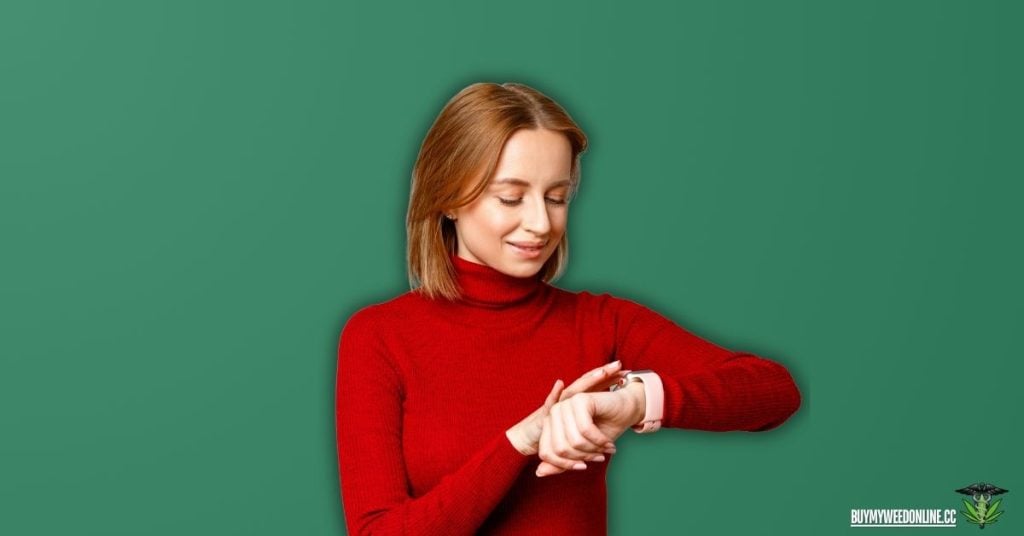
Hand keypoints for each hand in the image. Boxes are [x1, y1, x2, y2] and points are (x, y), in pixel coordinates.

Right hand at [506, 361, 626, 456]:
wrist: (529, 438)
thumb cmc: (557, 437)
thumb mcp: (580, 437)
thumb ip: (591, 438)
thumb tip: (609, 440)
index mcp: (577, 404)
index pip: (595, 387)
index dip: (609, 378)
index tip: (626, 370)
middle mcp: (567, 401)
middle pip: (587, 383)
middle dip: (603, 373)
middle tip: (619, 364)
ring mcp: (556, 405)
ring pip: (573, 390)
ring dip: (587, 380)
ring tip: (601, 372)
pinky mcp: (544, 413)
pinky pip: (550, 403)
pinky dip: (554, 394)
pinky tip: (560, 385)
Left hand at [535, 380, 644, 476]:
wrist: (626, 411)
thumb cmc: (603, 430)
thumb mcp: (581, 451)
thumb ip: (560, 462)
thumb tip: (539, 472)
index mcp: (550, 424)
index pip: (546, 453)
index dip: (564, 465)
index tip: (582, 466)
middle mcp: (554, 412)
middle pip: (560, 448)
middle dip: (582, 457)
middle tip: (598, 457)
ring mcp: (566, 404)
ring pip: (574, 440)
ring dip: (593, 450)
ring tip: (604, 448)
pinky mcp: (581, 400)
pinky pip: (586, 430)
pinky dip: (600, 441)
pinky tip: (608, 443)